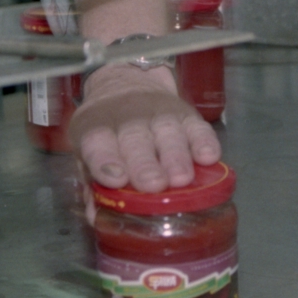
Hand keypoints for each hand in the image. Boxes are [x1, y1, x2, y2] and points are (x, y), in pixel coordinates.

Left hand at [68, 62, 220, 192]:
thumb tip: (94, 217)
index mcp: (97, 129)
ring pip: (169, 134)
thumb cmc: (107, 129)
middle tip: (154, 185)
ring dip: (176, 157)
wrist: (126, 81)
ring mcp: (160, 114)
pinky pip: (198, 128)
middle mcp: (128, 119)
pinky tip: (209, 158)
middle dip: (146, 164)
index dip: (106, 160)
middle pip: (136, 141)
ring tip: (182, 179)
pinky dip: (205, 142)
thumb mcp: (88, 151)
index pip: (98, 143)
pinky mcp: (187, 113)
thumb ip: (92, 185)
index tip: (116, 179)